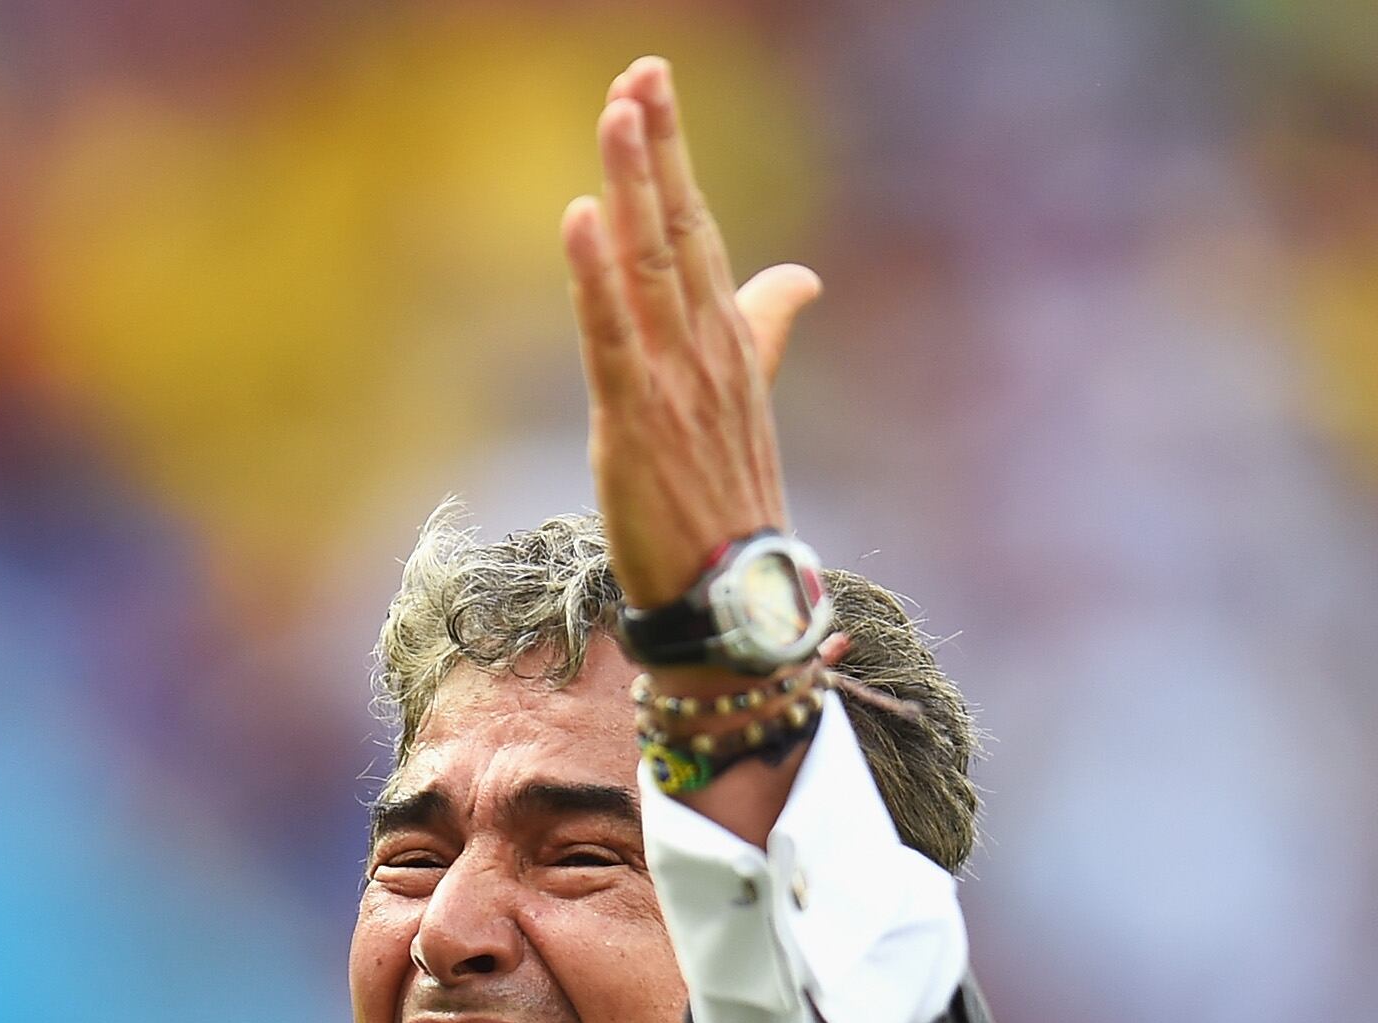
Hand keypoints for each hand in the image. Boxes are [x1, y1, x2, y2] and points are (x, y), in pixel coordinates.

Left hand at [560, 59, 819, 610]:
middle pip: (678, 228)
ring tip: (616, 114)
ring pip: (648, 266)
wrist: (733, 595)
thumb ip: (764, 329)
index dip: (671, 157)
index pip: (696, 227)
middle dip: (656, 148)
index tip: (650, 86)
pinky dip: (594, 277)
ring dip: (631, 187)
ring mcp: (672, 384)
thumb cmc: (731, 503)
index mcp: (726, 340)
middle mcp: (705, 349)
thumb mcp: (746, 401)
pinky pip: (611, 339)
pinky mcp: (634, 424)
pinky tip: (578, 219)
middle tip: (639, 72)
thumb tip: (799, 277)